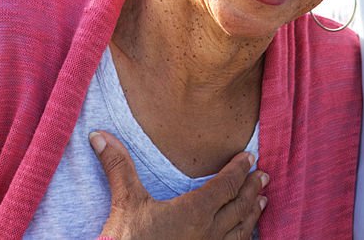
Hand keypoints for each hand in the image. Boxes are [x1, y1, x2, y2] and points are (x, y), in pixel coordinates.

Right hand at [90, 131, 266, 239]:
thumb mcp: (125, 202)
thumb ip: (118, 167)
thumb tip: (100, 135)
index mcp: (195, 212)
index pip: (227, 184)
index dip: (239, 169)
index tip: (249, 157)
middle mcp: (210, 233)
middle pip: (240, 206)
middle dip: (252, 189)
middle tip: (264, 175)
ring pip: (241, 231)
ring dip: (253, 214)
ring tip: (262, 201)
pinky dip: (243, 239)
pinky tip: (244, 236)